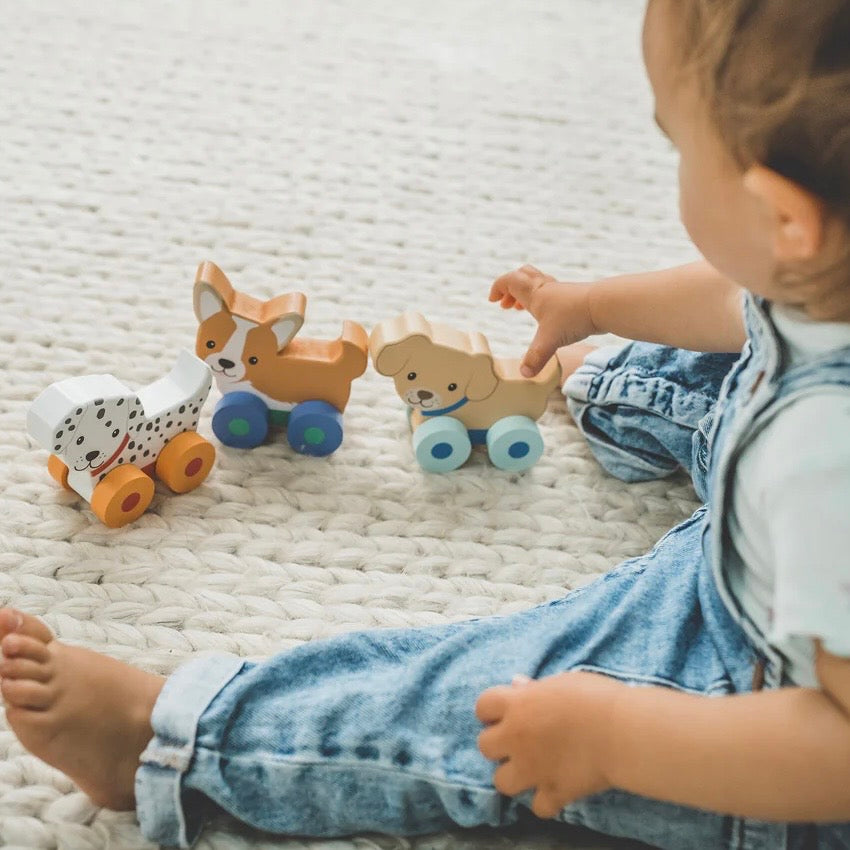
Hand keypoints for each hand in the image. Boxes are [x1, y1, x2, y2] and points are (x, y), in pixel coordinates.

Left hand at [476, 671, 619, 817]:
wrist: (621, 731)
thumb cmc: (595, 697)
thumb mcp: (562, 682)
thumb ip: (535, 687)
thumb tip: (516, 684)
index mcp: (518, 705)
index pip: (483, 705)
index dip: (492, 710)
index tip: (504, 712)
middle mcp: (517, 737)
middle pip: (485, 746)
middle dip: (498, 744)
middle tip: (518, 741)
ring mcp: (532, 768)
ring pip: (501, 782)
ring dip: (514, 776)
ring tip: (532, 768)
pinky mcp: (554, 792)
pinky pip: (538, 807)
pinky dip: (546, 801)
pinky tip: (557, 789)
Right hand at [489, 265, 596, 376]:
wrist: (603, 306)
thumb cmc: (573, 317)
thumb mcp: (549, 341)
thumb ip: (535, 357)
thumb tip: (524, 374)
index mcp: (534, 295)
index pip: (509, 281)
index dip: (498, 288)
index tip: (493, 301)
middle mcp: (545, 289)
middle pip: (522, 276)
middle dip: (510, 289)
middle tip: (506, 304)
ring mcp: (559, 291)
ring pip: (536, 283)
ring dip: (525, 294)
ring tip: (520, 309)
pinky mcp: (572, 297)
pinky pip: (550, 292)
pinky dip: (541, 300)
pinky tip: (545, 316)